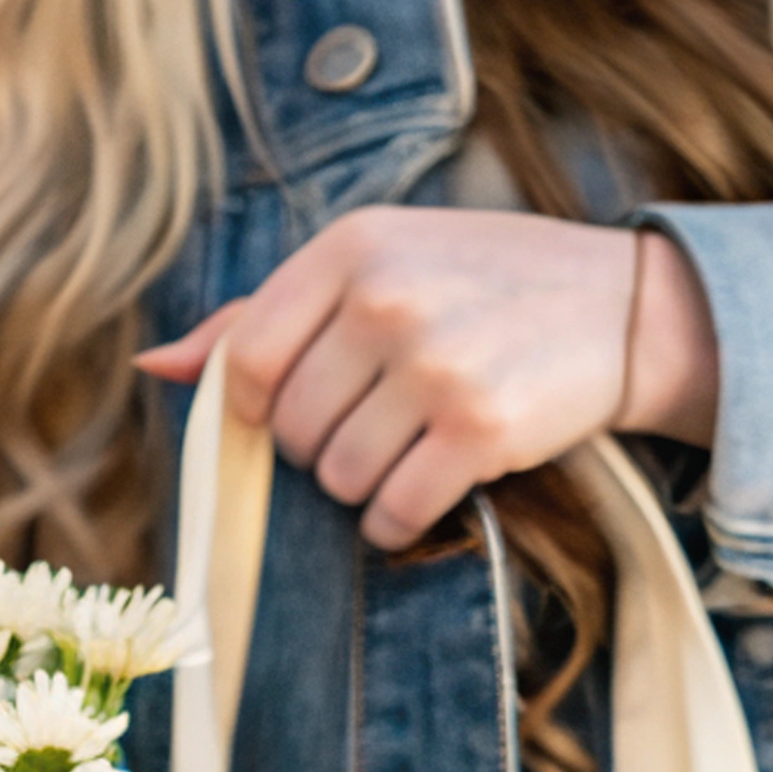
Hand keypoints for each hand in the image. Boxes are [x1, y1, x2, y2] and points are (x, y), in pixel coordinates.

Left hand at [137, 208, 718, 550]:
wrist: (617, 309)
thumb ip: (263, 316)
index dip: (254, 409)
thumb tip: (155, 367)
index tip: (292, 412)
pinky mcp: (480, 430)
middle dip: (318, 449)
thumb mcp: (373, 266)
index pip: (246, 359)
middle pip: (290, 429)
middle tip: (373, 428)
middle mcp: (386, 301)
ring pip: (338, 478)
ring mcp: (435, 366)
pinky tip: (421, 494)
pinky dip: (396, 523)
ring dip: (361, 488)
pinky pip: (395, 513)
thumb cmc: (480, 288)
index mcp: (350, 248)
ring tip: (405, 453)